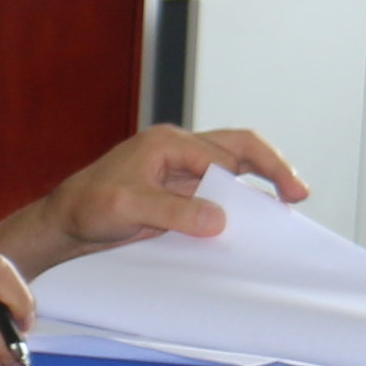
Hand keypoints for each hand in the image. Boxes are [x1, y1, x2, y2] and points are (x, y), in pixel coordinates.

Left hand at [32, 126, 303, 256]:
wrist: (66, 222)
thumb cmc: (89, 206)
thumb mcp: (129, 208)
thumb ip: (175, 212)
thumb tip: (221, 219)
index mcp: (169, 143)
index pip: (223, 154)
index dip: (251, 177)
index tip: (274, 202)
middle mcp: (180, 151)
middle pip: (239, 148)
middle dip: (272, 167)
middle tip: (299, 194)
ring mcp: (182, 170)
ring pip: (234, 167)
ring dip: (261, 182)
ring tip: (289, 203)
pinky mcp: (181, 191)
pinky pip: (220, 190)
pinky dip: (241, 199)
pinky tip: (255, 218)